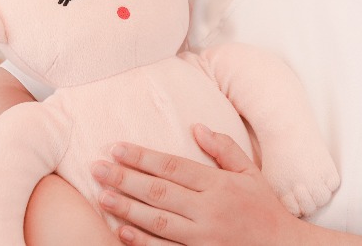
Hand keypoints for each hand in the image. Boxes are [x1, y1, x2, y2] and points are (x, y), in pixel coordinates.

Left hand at [92, 124, 305, 245]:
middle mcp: (209, 210)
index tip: (117, 148)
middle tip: (97, 168)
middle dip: (125, 178)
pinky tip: (122, 231)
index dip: (143, 157)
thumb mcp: (251, 173)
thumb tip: (196, 127)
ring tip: (102, 195)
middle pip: (160, 192)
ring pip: (158, 221)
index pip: (173, 167)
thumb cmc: (265, 209)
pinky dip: (142, 242)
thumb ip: (224, 148)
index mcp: (220, 185)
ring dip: (127, 208)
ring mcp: (203, 237)